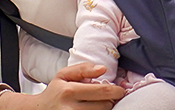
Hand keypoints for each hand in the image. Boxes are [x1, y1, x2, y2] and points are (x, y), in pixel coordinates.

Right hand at [0, 62, 125, 109]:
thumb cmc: (54, 92)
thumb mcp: (63, 74)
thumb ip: (83, 69)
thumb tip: (102, 69)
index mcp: (70, 91)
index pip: (103, 91)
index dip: (117, 91)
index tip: (120, 90)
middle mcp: (71, 108)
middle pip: (105, 105)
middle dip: (109, 100)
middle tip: (106, 97)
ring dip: (104, 108)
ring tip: (96, 103)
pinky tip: (92, 108)